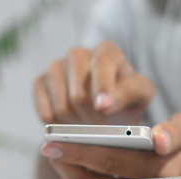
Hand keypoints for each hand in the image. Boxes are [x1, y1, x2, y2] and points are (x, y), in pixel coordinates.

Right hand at [33, 41, 153, 124]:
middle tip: (103, 122)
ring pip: (61, 107)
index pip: (102, 64)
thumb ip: (129, 93)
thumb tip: (105, 104)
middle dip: (92, 116)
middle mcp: (78, 54)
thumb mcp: (140, 95)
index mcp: (107, 51)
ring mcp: (56, 67)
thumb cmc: (125, 100)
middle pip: (79, 95)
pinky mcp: (40, 83)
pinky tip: (72, 120)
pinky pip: (46, 114)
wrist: (106, 112)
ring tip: (88, 120)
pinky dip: (61, 125)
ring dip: (77, 123)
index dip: (102, 87)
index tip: (103, 107)